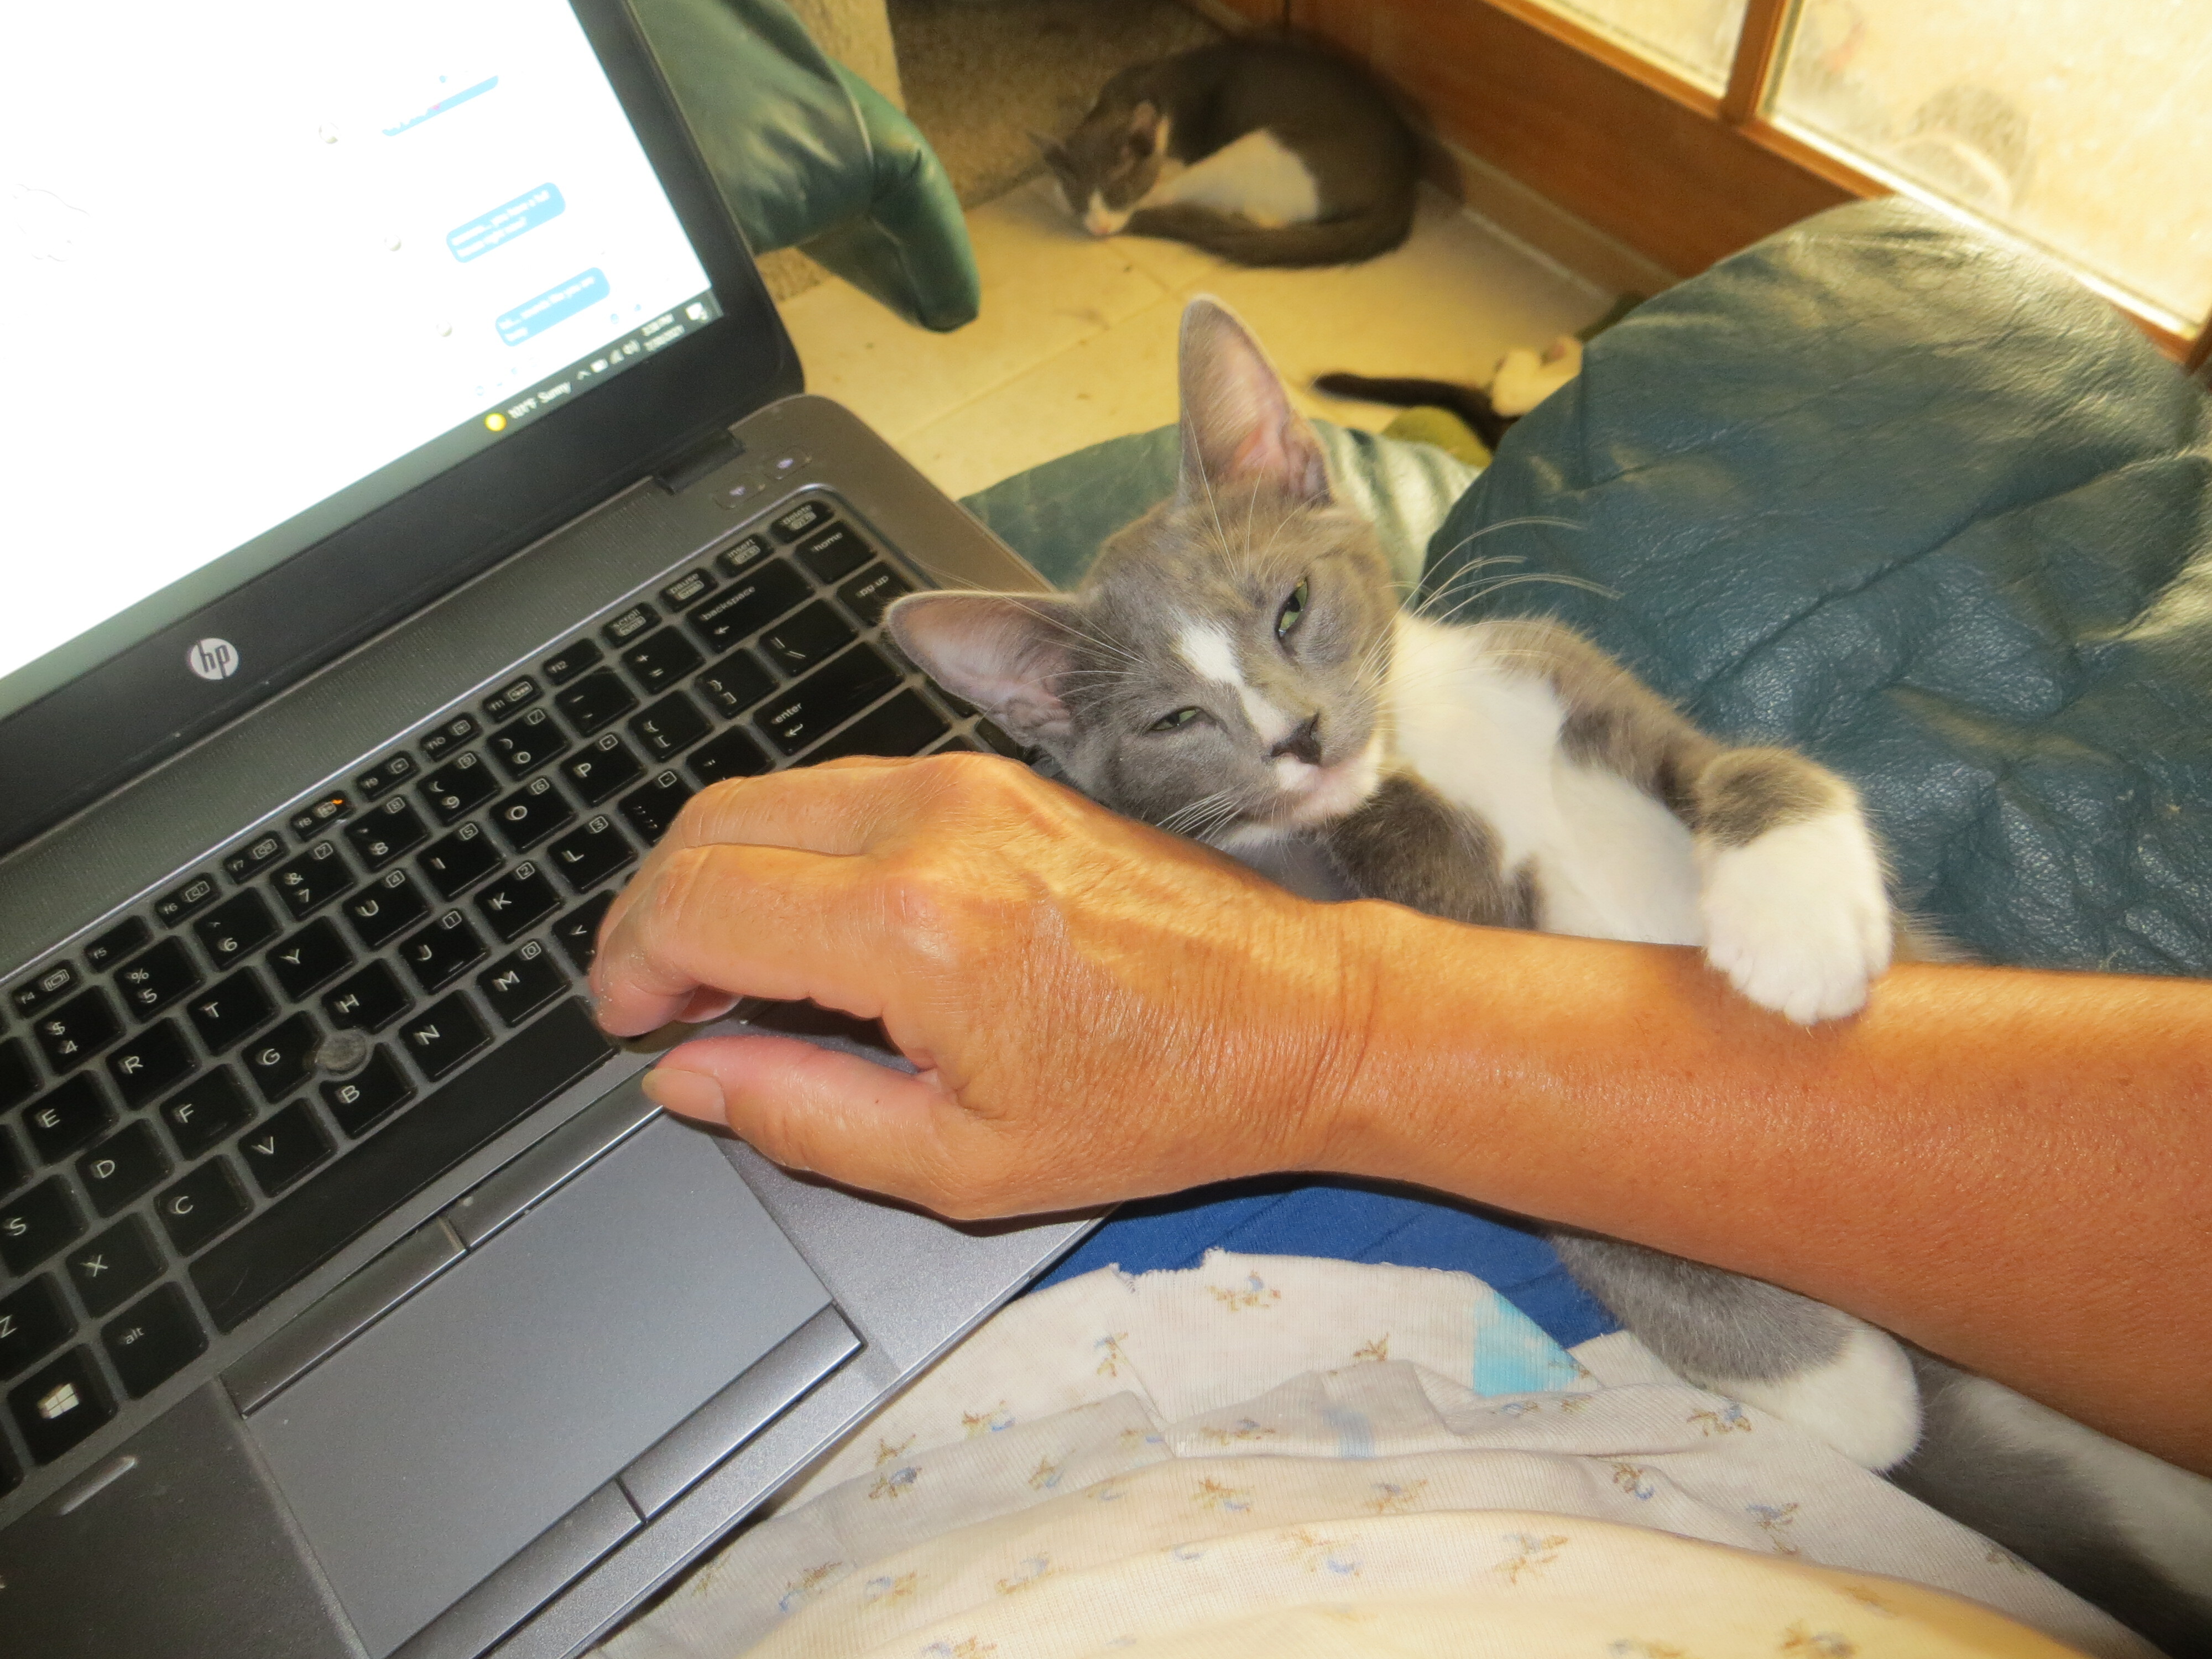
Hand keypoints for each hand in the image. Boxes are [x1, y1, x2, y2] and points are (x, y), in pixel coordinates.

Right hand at [589, 753, 1368, 1217]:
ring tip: (734, 974)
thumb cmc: (1159, 1097)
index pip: (694, 901)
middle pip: (712, 824)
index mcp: (913, 928)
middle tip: (661, 998)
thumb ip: (799, 1114)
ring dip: (724, 873)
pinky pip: (846, 788)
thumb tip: (688, 1075)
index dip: (628, 964)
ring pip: (772, 795)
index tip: (632, 1019)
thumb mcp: (963, 1164)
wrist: (1297, 1016)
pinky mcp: (997, 777)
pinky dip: (795, 848)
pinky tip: (815, 928)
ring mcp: (968, 786)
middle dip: (655, 910)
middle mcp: (931, 826)